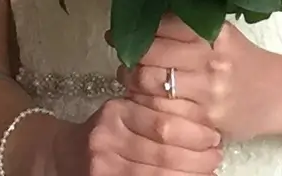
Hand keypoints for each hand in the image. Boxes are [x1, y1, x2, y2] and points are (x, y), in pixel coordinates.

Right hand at [43, 96, 221, 175]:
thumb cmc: (105, 130)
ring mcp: (105, 166)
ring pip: (158, 174)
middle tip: (217, 155)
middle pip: (163, 151)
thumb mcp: (124, 111)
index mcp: (117, 112)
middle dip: (197, 157)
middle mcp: (108, 138)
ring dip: (191, 175)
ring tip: (210, 171)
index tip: (214, 135)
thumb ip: (154, 111)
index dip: (194, 132)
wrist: (64, 155)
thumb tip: (204, 123)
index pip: (163, 122)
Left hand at [118, 16, 281, 143]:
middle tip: (123, 57)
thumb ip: (188, 24)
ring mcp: (208, 92)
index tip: (118, 31)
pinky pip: (161, 112)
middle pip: (150, 54)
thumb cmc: (244, 61)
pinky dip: (144, 105)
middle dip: (129, 56)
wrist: (279, 95)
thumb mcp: (222, 34)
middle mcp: (211, 60)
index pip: (162, 24)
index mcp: (214, 32)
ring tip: (129, 78)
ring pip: (150, 85)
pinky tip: (142, 100)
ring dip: (131, 81)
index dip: (135, 28)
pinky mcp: (205, 120)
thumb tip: (143, 12)